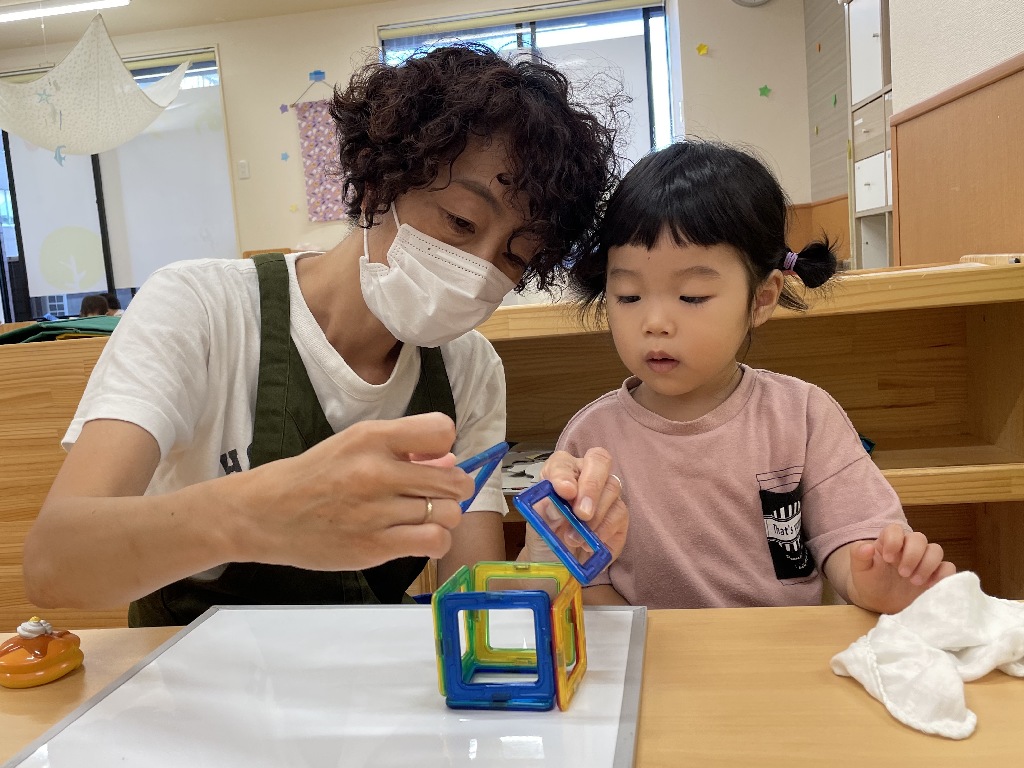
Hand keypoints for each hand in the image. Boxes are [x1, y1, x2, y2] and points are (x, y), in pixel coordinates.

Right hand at [232, 412, 474, 570]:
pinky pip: (434, 542)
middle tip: (434, 492)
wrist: (265, 514)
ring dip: (442, 516)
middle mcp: (377, 472)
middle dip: (454, 487)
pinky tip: (418, 536)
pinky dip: (435, 541)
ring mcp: (377, 512)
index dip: (444, 446)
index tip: (430, 458)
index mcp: (371, 437)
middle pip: (453, 480)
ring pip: (448, 514)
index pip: (441, 431)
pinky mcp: (374, 547)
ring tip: (422, 515)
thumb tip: (450, 461)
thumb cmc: (313, 476)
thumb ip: (402, 450)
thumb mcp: (353, 445)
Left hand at [537, 448, 627, 560]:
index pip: (563, 462)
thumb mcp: (535, 529)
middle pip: (599, 461)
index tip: (564, 492)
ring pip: (612, 488)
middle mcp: (585, 476)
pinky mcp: (618, 516)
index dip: (564, 474)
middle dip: (591, 486)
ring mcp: (605, 494)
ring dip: (595, 516)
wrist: (557, 564)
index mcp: (559, 473)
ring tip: (574, 539)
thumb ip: (542, 514)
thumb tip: (553, 504)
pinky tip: (590, 544)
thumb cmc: (545, 538)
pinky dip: (605, 530)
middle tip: (582, 513)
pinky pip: (620, 514)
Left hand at [844, 524, 956, 613]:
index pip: (895, 529)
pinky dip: (943, 575)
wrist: (879, 603)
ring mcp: (924, 560)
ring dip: (927, 564)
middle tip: (902, 574)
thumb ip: (859, 556)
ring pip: (936, 550)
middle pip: (919, 538)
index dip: (894, 541)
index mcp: (889, 542)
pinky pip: (948, 568)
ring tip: (914, 582)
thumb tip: (866, 547)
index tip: (887, 559)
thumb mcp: (859, 570)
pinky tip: (929, 587)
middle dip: (912, 555)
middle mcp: (909, 548)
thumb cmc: (869, 582)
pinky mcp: (935, 575)